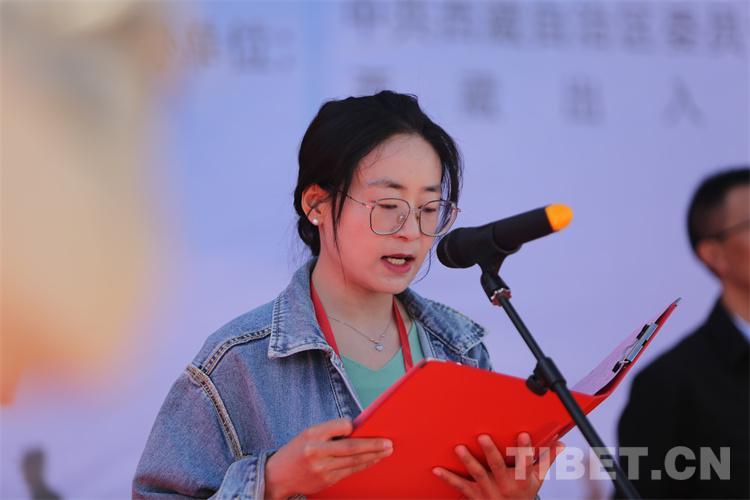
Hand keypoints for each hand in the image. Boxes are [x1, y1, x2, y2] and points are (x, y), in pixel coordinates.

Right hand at [264, 418, 392, 498]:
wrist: (277, 476)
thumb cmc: (296, 450)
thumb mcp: (308, 433)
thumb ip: (330, 431)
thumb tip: (355, 428)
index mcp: (312, 435)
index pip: (341, 427)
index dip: (354, 427)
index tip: (368, 426)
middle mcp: (317, 453)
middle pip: (352, 448)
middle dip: (373, 446)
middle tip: (389, 443)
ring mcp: (322, 469)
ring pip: (354, 462)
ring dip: (373, 457)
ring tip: (386, 451)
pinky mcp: (326, 481)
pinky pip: (349, 472)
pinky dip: (363, 465)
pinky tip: (372, 461)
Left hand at [432, 433, 563, 498]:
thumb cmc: (522, 495)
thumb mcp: (537, 479)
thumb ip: (546, 460)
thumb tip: (560, 444)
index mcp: (522, 479)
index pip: (526, 462)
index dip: (524, 449)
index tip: (523, 434)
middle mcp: (505, 485)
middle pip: (498, 467)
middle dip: (490, 452)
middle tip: (482, 437)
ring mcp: (489, 491)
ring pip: (478, 475)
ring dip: (468, 461)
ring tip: (459, 448)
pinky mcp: (475, 495)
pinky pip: (460, 486)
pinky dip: (448, 478)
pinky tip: (437, 469)